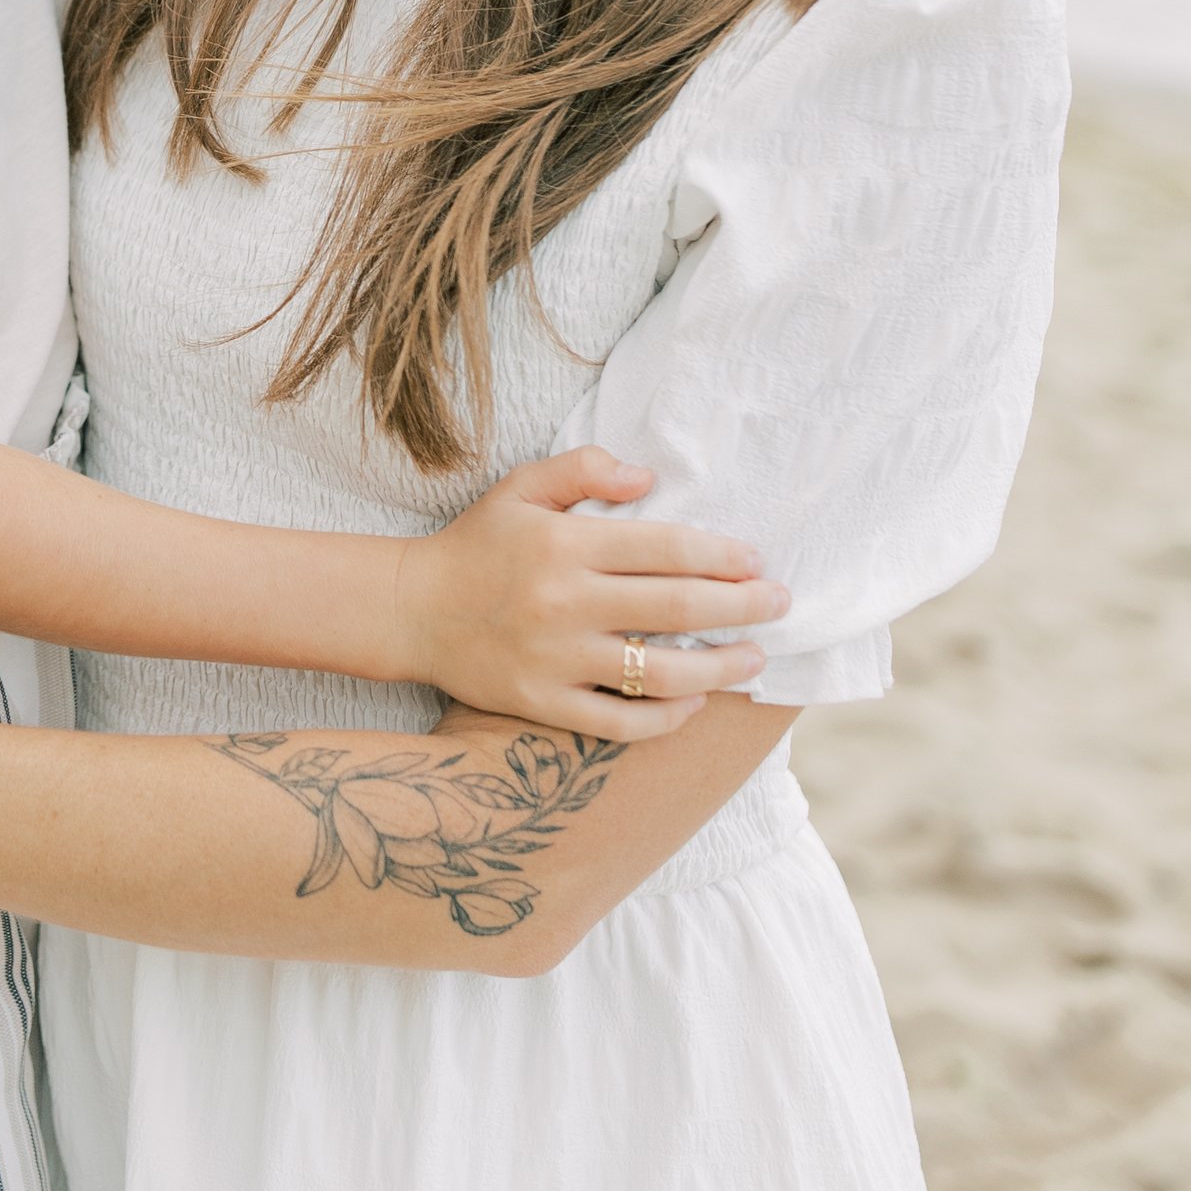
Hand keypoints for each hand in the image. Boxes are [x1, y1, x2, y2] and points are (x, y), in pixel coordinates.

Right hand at [396, 450, 788, 738]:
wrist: (411, 610)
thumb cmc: (477, 545)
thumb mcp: (521, 488)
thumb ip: (584, 469)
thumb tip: (649, 477)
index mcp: (566, 544)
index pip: (669, 549)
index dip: (724, 556)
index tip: (756, 562)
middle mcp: (565, 602)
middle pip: (679, 609)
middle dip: (743, 607)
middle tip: (779, 604)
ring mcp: (555, 659)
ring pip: (662, 673)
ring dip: (722, 668)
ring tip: (753, 659)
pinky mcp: (542, 703)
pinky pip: (620, 721)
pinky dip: (665, 717)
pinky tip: (693, 703)